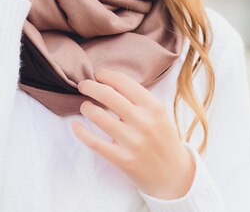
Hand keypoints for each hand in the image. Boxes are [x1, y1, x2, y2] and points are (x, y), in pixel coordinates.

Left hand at [72, 69, 195, 199]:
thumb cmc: (162, 138)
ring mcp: (132, 142)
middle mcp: (143, 122)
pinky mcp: (123, 160)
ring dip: (85, 107)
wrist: (174, 175)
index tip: (98, 74)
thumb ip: (138, 98)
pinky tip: (76, 125)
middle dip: (89, 86)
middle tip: (83, 85)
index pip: (122, 81)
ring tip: (85, 106)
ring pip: (97, 116)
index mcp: (153, 106)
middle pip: (107, 94)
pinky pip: (94, 142)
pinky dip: (81, 131)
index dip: (105, 75)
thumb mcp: (158, 113)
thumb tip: (108, 81)